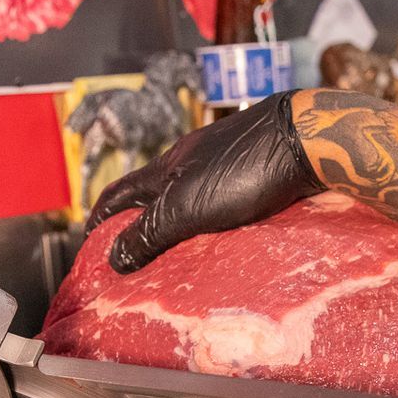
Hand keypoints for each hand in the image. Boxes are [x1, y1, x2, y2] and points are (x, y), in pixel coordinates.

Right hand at [86, 91, 319, 272]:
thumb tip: (113, 258)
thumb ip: (150, 232)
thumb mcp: (186, 206)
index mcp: (167, 167)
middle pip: (154, 195)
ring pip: (190, 198)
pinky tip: (223, 238)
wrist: (308, 139)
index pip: (120, 193)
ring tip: (176, 257)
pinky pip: (223, 201)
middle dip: (140, 224)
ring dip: (178, 225)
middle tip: (134, 256)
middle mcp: (192, 162)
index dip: (100, 218)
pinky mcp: (257, 170)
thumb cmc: (243, 169)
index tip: (89, 241)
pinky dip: (212, 222)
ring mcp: (226, 163)